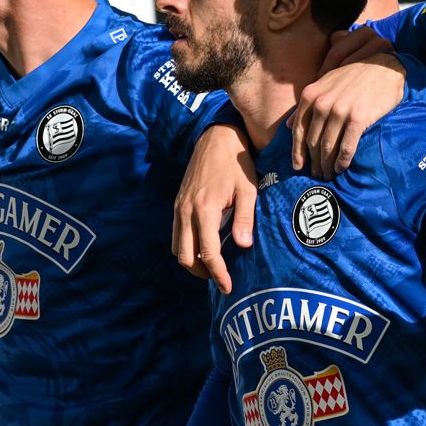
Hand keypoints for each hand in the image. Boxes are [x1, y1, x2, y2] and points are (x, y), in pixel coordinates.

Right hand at [172, 121, 256, 293]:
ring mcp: (179, 207)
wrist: (216, 138)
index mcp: (204, 208)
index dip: (218, 273)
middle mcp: (186, 210)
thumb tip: (243, 246)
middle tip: (220, 279)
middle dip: (201, 272)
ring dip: (192, 261)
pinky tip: (204, 247)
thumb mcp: (248, 190)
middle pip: (185, 255)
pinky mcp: (178, 203)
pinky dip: (188, 247)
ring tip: (213, 267)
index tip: (228, 287)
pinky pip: (177, 234)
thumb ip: (245, 218)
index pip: (208, 252)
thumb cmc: (236, 164)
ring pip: (177, 247)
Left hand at [295, 35, 404, 176]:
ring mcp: (339, 111)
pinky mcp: (358, 118)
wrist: (383, 68)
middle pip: (312, 141)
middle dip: (313, 161)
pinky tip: (342, 168)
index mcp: (310, 96)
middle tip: (317, 175)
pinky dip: (342, 161)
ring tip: (329, 175)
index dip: (297, 152)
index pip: (298, 130)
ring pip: (328, 147)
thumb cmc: (354, 77)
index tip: (297, 167)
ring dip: (327, 165)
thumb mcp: (325, 84)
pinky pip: (346, 146)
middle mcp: (322, 104)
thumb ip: (307, 104)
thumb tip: (289, 125)